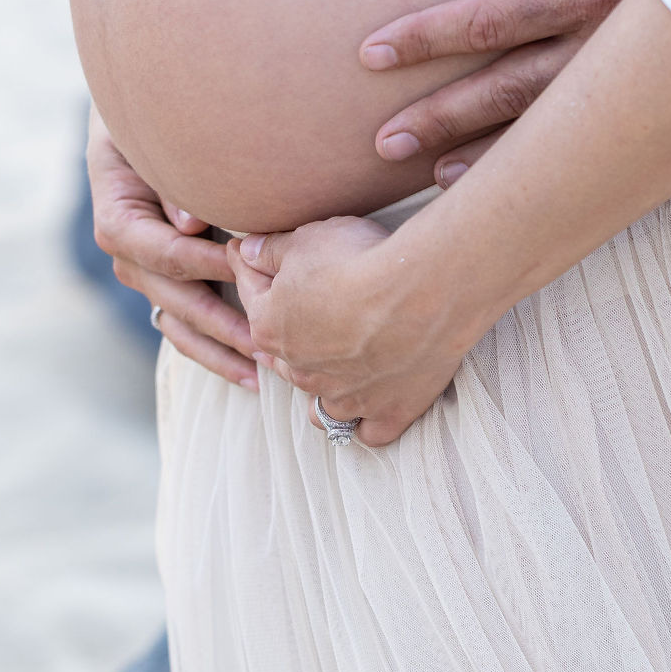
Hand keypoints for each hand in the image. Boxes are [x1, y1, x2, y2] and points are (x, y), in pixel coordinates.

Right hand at [86, 106, 257, 389]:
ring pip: (177, 321)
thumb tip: (189, 223)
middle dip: (220, 321)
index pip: (157, 249)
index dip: (200, 263)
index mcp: (117, 211)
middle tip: (266, 339)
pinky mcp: (166, 283)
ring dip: (219, 348)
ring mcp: (144, 271)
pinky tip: (250, 372)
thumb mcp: (155, 135)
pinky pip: (184, 325)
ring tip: (262, 372)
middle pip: (170, 295)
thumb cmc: (161, 117)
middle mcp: (125, 248)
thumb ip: (172, 175)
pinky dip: (214, 349)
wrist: (149, 118)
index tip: (245, 267)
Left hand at [233, 219, 472, 447]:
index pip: (251, 294)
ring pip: (321, 405)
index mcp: (270, 328)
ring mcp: (345, 397)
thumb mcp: (306, 239)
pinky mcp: (389, 411)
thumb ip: (272, 250)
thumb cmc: (360, 260)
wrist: (423, 289)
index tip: (248, 252)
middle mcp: (302, 372)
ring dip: (323, 388)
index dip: (250, 268)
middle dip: (288, 332)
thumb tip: (247, 251)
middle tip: (302, 304)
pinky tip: (371, 404)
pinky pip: (368, 432)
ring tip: (335, 369)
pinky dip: (366, 421)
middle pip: (284, 355)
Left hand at [361, 0, 670, 185]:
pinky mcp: (665, 98)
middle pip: (513, 89)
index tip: (372, 50)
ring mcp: (641, 81)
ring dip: (486, 151)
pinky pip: (595, 140)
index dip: (433, 34)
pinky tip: (511, 182)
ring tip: (425, 175)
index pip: (500, 16)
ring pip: (551, 127)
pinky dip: (546, 164)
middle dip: (445, 113)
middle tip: (380, 141)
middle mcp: (617, 45)